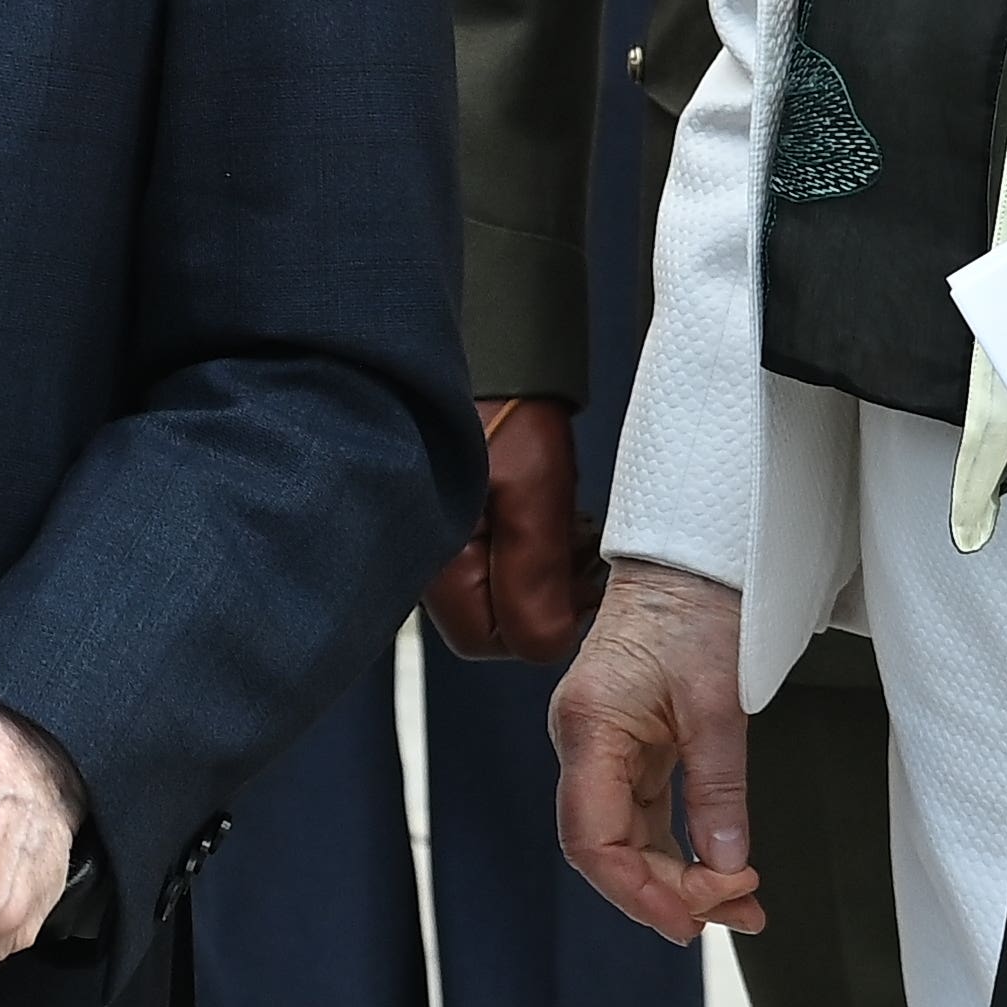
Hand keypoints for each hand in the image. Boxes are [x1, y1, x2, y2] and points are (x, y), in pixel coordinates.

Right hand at [424, 397, 593, 664]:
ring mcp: (444, 541)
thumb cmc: (503, 411)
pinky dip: (537, 551)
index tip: (577, 579)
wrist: (496, 359)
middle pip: (497, 622)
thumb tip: (546, 647)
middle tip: (577, 548)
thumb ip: (536, 578)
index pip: (487, 640)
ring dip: (548, 573)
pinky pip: (504, 565)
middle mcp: (429, 558)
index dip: (542, 622)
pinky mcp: (463, 524)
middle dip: (548, 596)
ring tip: (569, 526)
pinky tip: (553, 518)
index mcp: (433, 557)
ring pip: (506, 595)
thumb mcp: (531, 495)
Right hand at [551, 560, 760, 944]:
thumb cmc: (694, 611)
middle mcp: (584, 745)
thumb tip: (725, 865)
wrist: (688, 558)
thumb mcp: (718, 702)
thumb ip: (718, 788)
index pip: (590, 839)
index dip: (637, 890)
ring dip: (680, 879)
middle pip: (606, 849)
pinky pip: (644, 816)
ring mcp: (603, 748)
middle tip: (739, 909)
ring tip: (742, 906)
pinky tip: (720, 870)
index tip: (695, 916)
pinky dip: (681, 850)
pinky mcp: (628, 748)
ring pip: (627, 839)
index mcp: (589, 730)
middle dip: (669, 892)